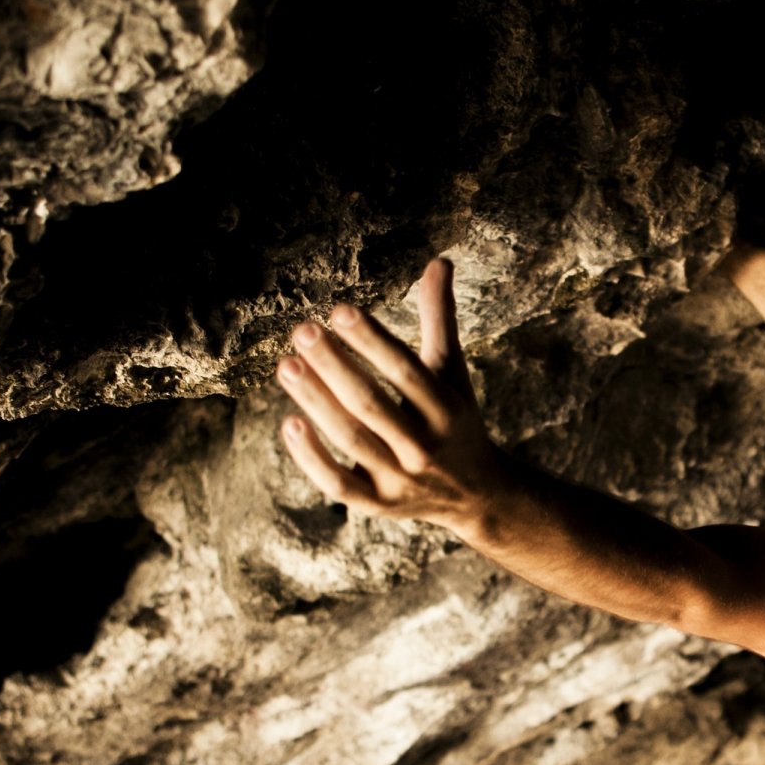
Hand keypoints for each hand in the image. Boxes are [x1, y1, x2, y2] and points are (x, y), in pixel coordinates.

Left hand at [275, 258, 504, 529]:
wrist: (477, 494)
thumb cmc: (456, 418)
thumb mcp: (452, 370)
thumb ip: (440, 318)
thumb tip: (440, 260)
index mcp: (447, 408)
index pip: (405, 371)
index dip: (372, 340)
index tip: (339, 311)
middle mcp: (425, 445)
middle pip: (372, 404)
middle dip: (335, 367)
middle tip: (302, 331)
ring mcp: (401, 478)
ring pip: (351, 440)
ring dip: (316, 402)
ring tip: (287, 365)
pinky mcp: (379, 504)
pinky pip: (339, 483)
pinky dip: (312, 458)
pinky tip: (289, 423)